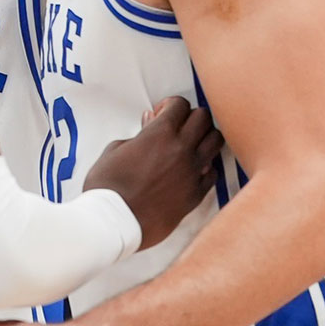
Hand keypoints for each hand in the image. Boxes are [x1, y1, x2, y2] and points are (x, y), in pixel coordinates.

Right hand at [82, 96, 221, 249]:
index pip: (180, 104)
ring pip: (216, 141)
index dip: (170, 105)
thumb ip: (138, 135)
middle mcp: (181, 149)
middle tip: (176, 127)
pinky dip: (205, 166)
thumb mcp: (114, 150)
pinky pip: (213, 171)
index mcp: (159, 134)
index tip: (161, 114)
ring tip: (189, 145)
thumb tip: (149, 124)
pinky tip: (191, 169)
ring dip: (204, 138)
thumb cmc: (108, 187)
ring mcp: (192, 171)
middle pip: (203, 118)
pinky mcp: (196, 193)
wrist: (115, 221)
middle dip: (190, 117)